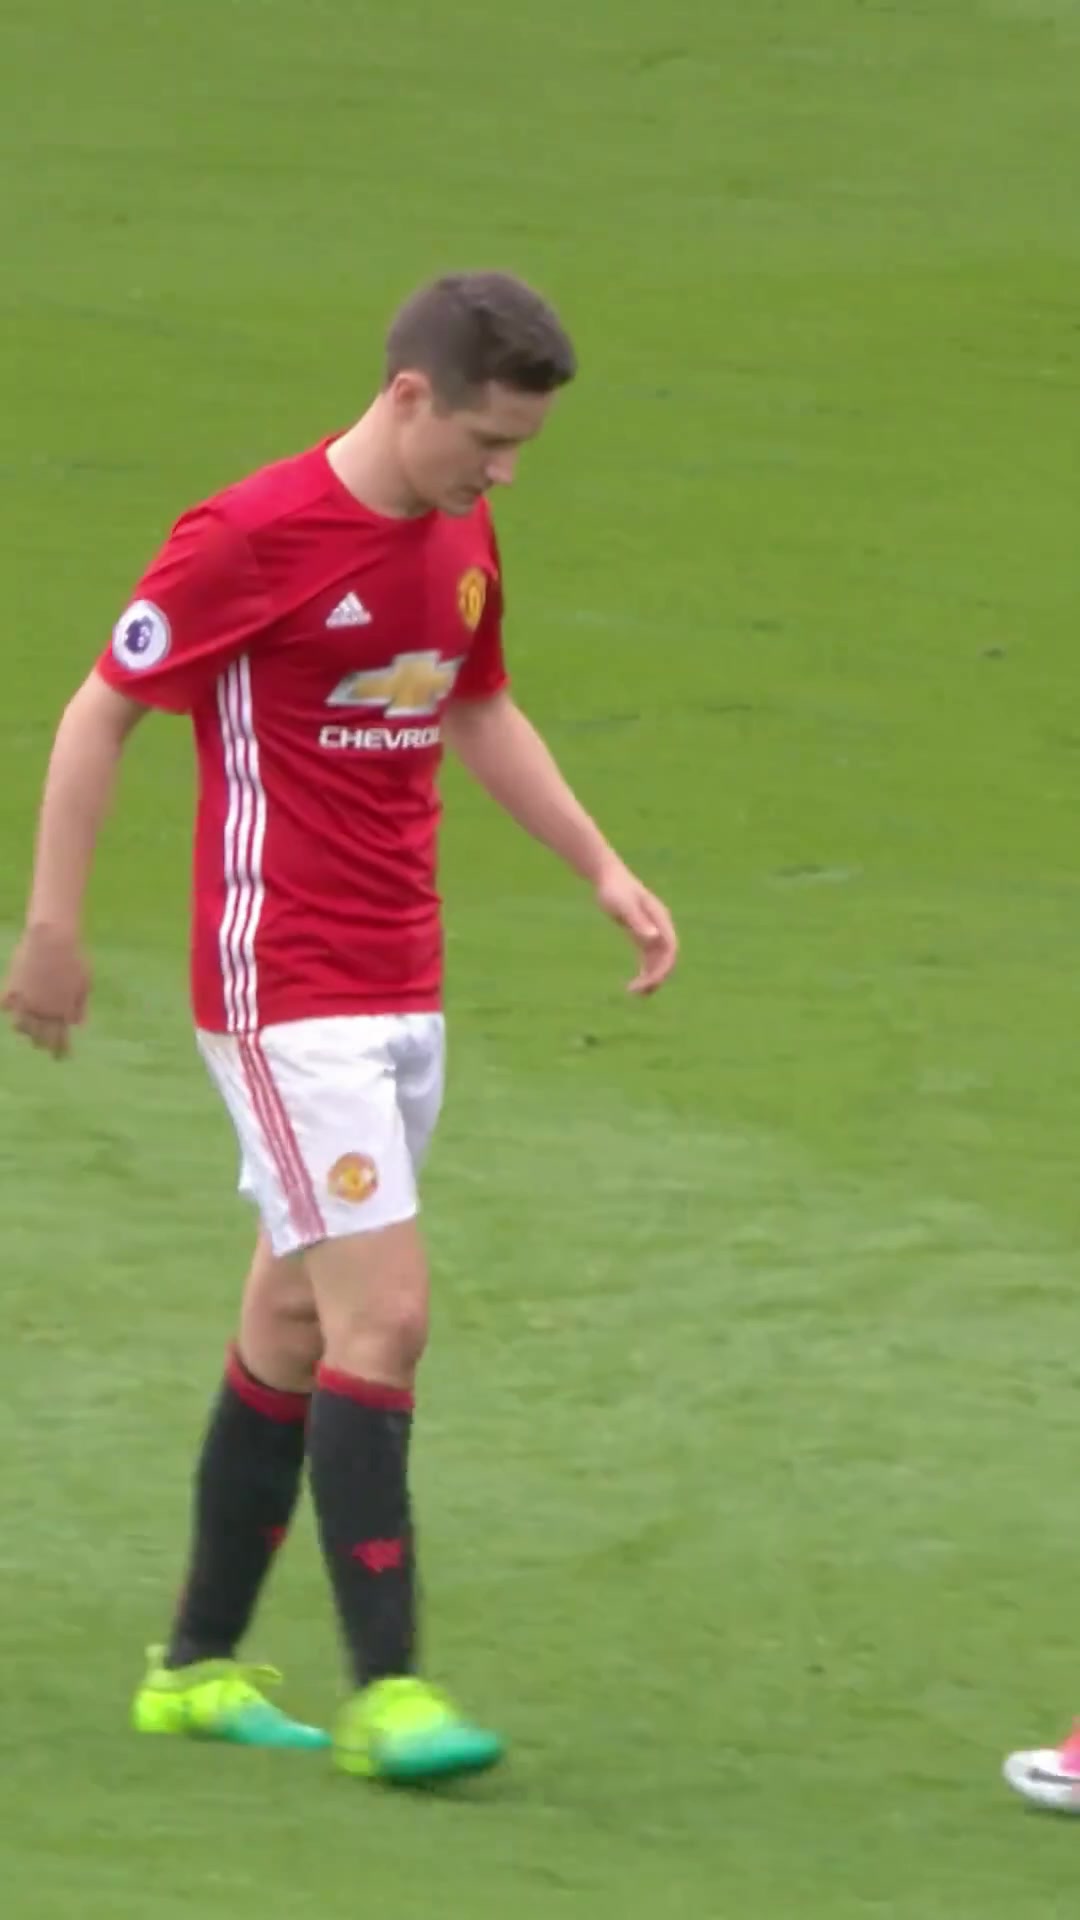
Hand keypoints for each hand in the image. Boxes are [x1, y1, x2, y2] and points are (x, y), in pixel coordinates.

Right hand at [1, 924, 91, 1058]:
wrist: (51, 939)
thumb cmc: (74, 959)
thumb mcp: (85, 983)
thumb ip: (80, 1006)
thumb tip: (77, 1025)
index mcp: (62, 1012)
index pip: (60, 1039)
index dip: (60, 1050)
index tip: (62, 1057)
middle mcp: (42, 1011)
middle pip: (39, 1037)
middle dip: (42, 1044)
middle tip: (44, 1047)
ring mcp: (25, 1001)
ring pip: (20, 1026)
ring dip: (26, 1030)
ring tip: (28, 1031)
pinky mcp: (11, 989)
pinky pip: (7, 1006)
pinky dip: (10, 1009)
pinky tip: (13, 1010)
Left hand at [594, 859, 677, 995]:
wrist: (606, 877)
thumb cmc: (614, 889)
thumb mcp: (624, 906)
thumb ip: (638, 921)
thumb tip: (654, 938)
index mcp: (660, 919)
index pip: (670, 949)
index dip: (662, 968)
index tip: (647, 982)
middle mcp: (660, 927)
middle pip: (666, 958)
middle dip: (656, 977)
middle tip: (637, 993)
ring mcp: (652, 931)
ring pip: (658, 961)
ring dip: (651, 978)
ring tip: (636, 994)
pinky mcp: (641, 934)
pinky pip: (648, 958)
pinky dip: (644, 971)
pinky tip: (635, 984)